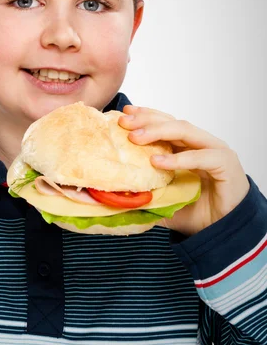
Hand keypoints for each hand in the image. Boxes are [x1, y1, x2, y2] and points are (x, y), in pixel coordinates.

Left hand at [118, 105, 249, 236]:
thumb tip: (117, 195)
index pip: (165, 123)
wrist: (225, 232)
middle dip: (146, 120)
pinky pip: (201, 156)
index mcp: (188, 146)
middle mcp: (201, 144)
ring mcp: (215, 150)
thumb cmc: (198, 213)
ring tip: (135, 138)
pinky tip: (157, 162)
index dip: (145, 115)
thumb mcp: (164, 201)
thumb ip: (145, 194)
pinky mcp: (226, 163)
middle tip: (124, 122)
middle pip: (172, 122)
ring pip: (185, 131)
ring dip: (158, 132)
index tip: (124, 112)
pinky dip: (178, 158)